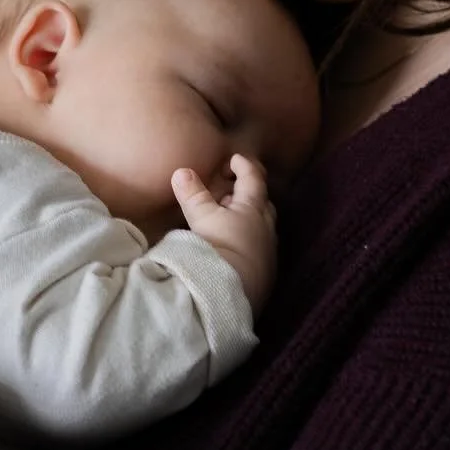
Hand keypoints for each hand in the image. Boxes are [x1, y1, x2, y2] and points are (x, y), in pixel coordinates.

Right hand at [172, 154, 276, 313]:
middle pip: (262, 205)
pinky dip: (248, 245)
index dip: (244, 166)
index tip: (235, 159)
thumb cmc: (221, 245)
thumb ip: (193, 195)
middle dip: (248, 197)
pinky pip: (259, 251)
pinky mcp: (265, 275)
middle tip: (231, 195)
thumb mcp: (203, 218)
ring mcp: (268, 252)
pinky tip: (234, 251)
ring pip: (262, 229)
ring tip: (229, 223)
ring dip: (248, 223)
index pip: (253, 180)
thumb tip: (182, 171)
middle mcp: (266, 228)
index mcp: (254, 209)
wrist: (234, 290)